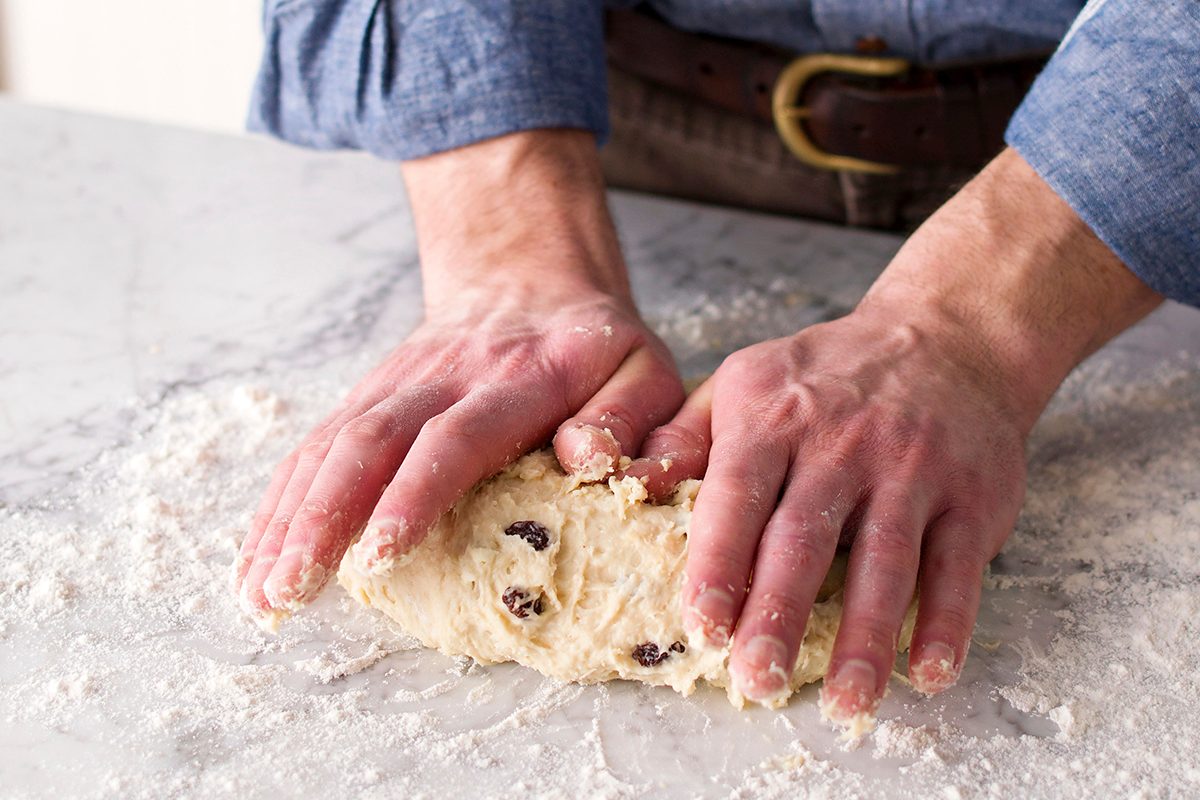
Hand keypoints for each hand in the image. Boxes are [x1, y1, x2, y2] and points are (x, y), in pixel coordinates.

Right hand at [234, 130, 683, 627]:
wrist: (527, 278)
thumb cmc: (594, 346)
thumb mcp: (643, 368)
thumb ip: (628, 415)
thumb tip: (584, 458)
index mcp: (520, 379)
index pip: (456, 437)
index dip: (414, 494)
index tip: (381, 555)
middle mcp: (445, 377)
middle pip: (369, 442)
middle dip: (322, 520)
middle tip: (288, 592)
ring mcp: (398, 382)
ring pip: (330, 444)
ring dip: (288, 517)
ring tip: (258, 591)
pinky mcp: (371, 393)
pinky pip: (316, 443)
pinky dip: (281, 499)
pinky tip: (257, 553)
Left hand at [629, 148, 1160, 721]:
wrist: (947, 337)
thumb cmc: (826, 377)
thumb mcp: (745, 383)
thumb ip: (686, 438)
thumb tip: (628, 485)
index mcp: (774, 417)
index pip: (738, 494)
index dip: (718, 562)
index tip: (701, 625)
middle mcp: (843, 442)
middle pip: (804, 538)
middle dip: (778, 614)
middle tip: (756, 681)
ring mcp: (913, 468)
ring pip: (885, 562)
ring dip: (865, 639)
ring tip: (845, 704)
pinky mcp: (972, 494)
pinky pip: (957, 567)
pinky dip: (946, 623)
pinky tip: (927, 673)